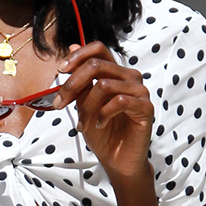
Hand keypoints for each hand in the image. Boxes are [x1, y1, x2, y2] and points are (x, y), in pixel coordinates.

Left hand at [55, 42, 152, 180]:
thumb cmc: (102, 133)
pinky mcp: (145, 107)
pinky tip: (99, 125)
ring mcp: (139, 91)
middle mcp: (128, 77)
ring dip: (87, 107)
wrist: (117, 160)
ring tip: (82, 125)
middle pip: (97, 65)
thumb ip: (81, 79)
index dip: (78, 55)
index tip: (61, 70)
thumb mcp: (84, 104)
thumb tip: (72, 46)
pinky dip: (103, 114)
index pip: (98, 49)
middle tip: (60, 104)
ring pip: (105, 85)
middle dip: (73, 84)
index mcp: (114, 72)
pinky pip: (120, 101)